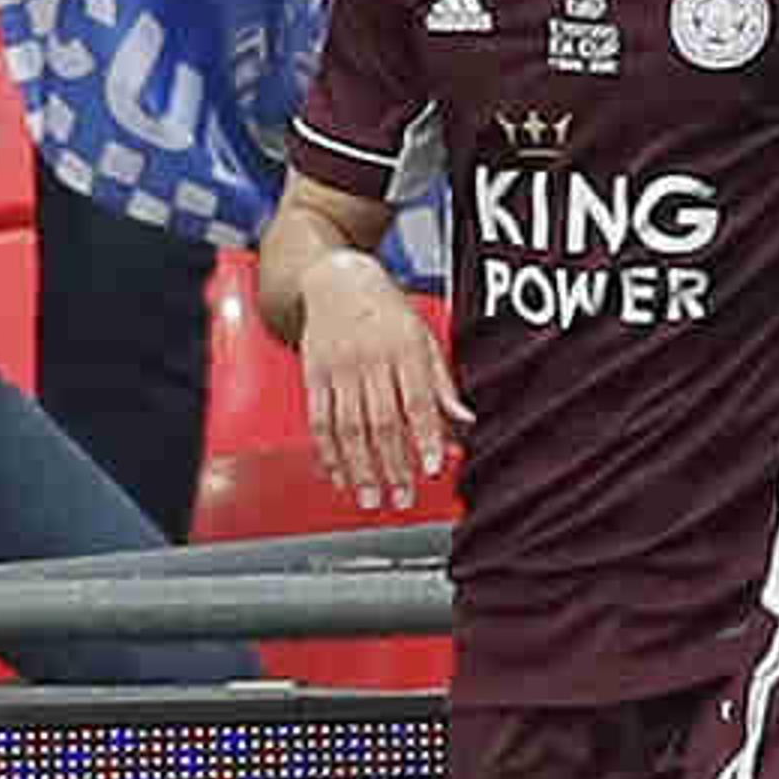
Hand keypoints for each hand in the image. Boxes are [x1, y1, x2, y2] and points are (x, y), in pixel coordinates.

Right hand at [298, 248, 473, 512]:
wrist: (337, 281)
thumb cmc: (388, 313)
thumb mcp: (425, 339)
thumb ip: (442, 384)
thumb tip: (466, 421)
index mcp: (405, 350)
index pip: (417, 402)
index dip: (424, 438)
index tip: (431, 469)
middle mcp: (370, 360)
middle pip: (381, 422)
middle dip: (392, 465)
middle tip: (401, 498)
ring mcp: (338, 368)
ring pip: (347, 427)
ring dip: (358, 468)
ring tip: (369, 497)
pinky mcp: (312, 375)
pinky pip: (319, 420)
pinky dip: (327, 452)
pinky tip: (337, 475)